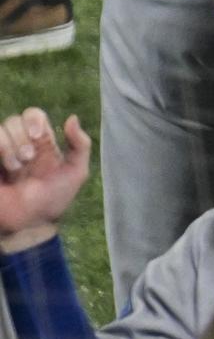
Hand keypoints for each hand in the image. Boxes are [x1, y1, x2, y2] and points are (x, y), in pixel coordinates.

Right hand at [0, 109, 91, 253]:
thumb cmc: (54, 199)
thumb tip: (72, 117)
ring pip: (0, 130)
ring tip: (16, 169)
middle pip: (14, 120)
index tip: (38, 137)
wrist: (29, 224)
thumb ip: (80, 144)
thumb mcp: (76, 173)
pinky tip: (4, 169)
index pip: (33, 114)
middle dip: (21, 138)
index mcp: (41, 142)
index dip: (34, 120)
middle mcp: (19, 144)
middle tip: (28, 160)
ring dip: (8, 148)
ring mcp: (2, 154)